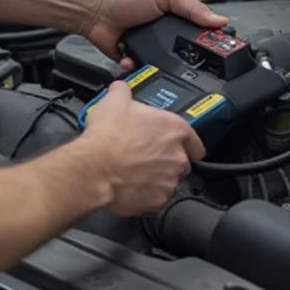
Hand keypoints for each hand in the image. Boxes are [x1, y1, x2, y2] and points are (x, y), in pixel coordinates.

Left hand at [82, 0, 227, 63]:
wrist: (95, 10)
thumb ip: (191, 6)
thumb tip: (218, 20)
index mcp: (175, 13)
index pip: (200, 29)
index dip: (210, 39)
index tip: (219, 48)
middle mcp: (164, 31)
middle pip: (185, 51)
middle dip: (185, 56)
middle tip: (186, 58)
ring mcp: (150, 47)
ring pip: (165, 65)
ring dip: (161, 64)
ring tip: (157, 58)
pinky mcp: (135, 60)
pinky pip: (144, 72)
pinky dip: (139, 69)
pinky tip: (134, 59)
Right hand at [82, 81, 204, 215]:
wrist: (93, 167)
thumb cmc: (107, 137)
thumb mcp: (115, 100)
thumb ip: (124, 91)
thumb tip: (121, 88)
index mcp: (174, 129)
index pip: (196, 142)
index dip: (186, 144)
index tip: (177, 147)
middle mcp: (177, 156)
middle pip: (182, 162)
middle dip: (167, 160)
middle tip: (146, 156)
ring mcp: (169, 180)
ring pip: (168, 181)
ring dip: (156, 177)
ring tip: (135, 171)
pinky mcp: (157, 201)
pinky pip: (155, 198)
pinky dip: (146, 194)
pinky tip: (130, 185)